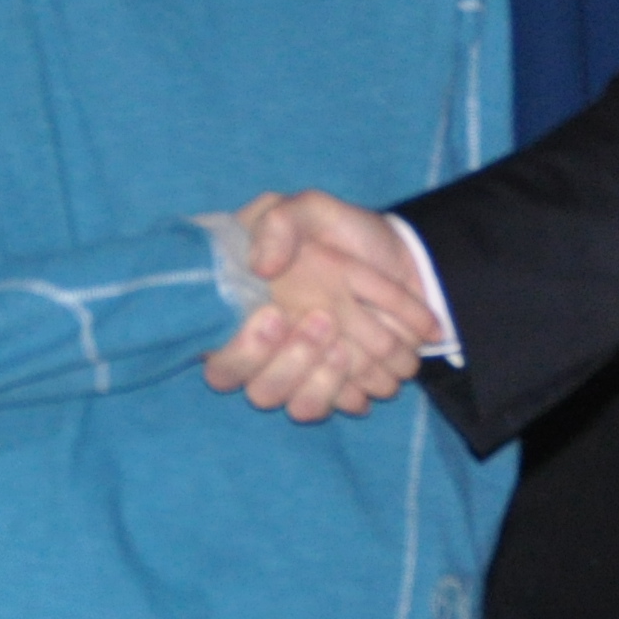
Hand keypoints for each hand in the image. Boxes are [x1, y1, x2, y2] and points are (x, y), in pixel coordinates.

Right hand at [201, 193, 431, 419]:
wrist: (398, 258)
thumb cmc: (342, 232)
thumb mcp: (311, 209)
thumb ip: (281, 223)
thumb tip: (260, 265)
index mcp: (238, 302)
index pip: (219, 349)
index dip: (243, 345)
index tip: (276, 315)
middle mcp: (256, 345)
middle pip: (251, 384)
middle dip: (288, 361)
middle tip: (324, 322)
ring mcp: (291, 370)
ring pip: (288, 403)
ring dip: (321, 381)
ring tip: (350, 350)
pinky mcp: (325, 387)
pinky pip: (322, 408)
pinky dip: (346, 395)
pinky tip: (371, 379)